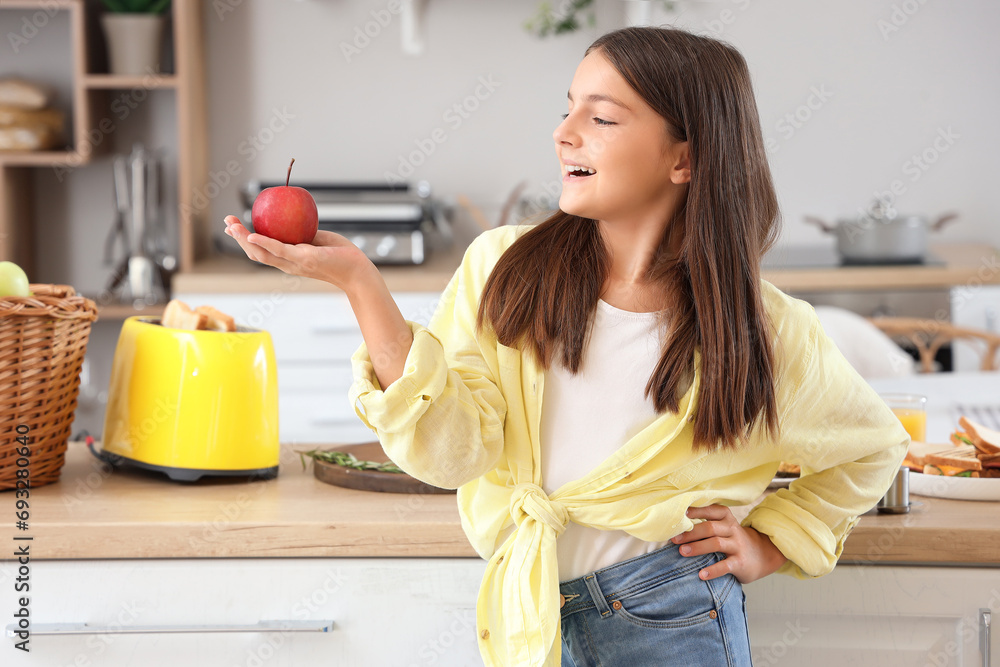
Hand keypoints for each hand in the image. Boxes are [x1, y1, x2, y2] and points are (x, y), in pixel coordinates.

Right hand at [224, 215, 374, 292]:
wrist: (357, 271)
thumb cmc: (341, 255)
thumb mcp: (317, 241)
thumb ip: (303, 234)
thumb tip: (293, 219)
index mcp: (289, 260)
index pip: (261, 252)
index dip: (244, 241)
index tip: (232, 227)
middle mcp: (288, 264)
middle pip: (255, 253)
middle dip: (237, 238)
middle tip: (226, 221)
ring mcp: (294, 263)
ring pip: (262, 253)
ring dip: (244, 239)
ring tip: (232, 225)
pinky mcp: (304, 259)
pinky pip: (280, 250)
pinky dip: (264, 242)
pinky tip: (252, 234)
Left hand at [671, 504, 787, 583]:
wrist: (762, 556)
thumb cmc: (733, 541)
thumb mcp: (724, 528)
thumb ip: (707, 525)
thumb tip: (678, 527)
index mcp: (726, 519)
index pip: (712, 510)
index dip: (696, 511)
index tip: (681, 514)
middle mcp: (733, 530)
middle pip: (710, 528)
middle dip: (691, 533)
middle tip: (675, 539)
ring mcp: (738, 546)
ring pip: (716, 544)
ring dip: (698, 547)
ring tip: (682, 552)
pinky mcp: (740, 563)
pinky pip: (726, 565)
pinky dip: (713, 570)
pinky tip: (701, 574)